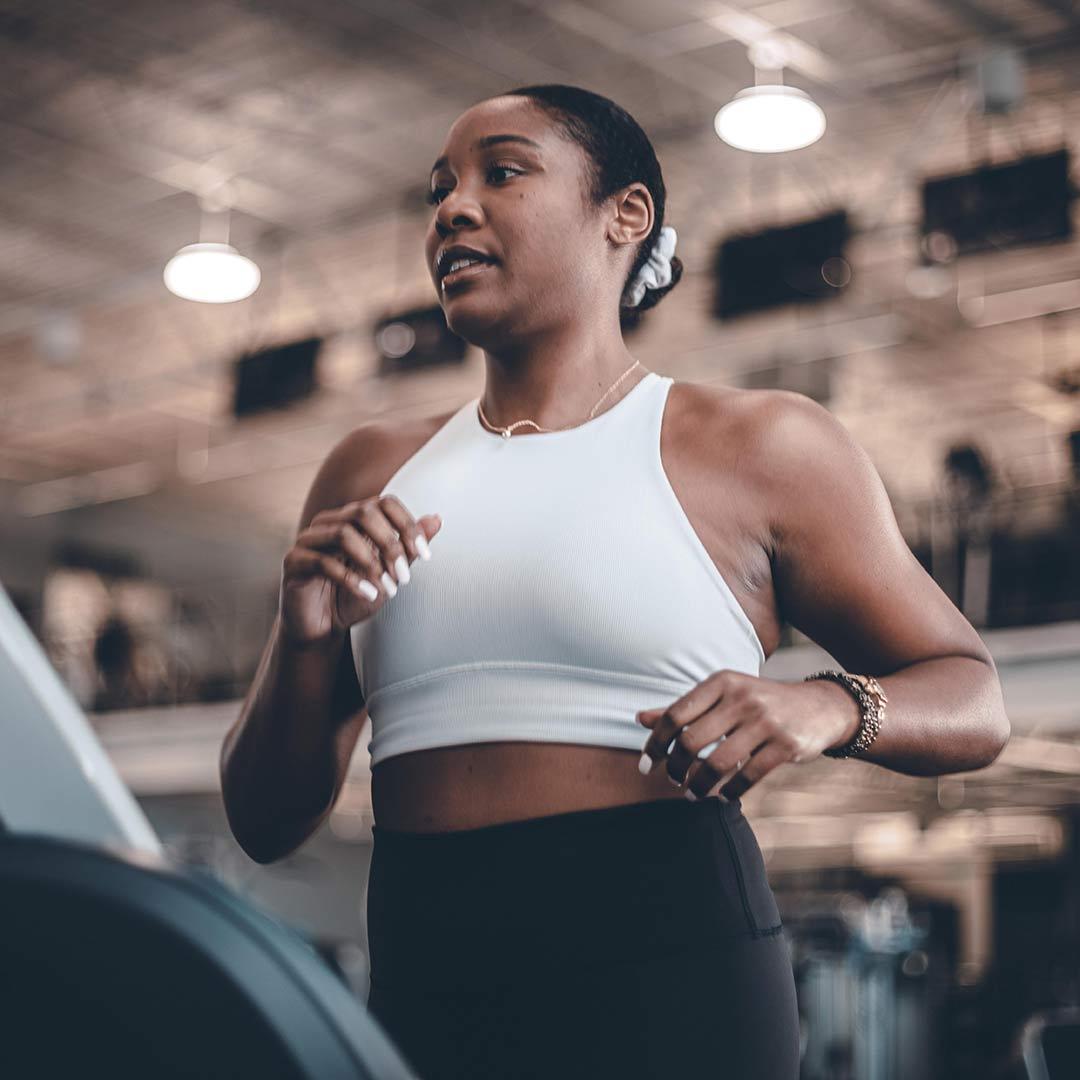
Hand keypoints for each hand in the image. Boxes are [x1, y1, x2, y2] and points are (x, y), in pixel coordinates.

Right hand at [280, 495, 441, 646]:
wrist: (324, 627)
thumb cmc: (356, 596)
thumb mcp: (390, 572)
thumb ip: (408, 547)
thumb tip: (436, 519)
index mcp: (353, 519)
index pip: (384, 503)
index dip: (407, 525)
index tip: (424, 555)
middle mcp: (330, 522)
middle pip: (364, 512)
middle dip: (391, 544)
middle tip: (404, 575)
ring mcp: (309, 539)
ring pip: (343, 533)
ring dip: (372, 563)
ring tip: (387, 588)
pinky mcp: (294, 561)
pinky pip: (323, 562)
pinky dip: (351, 579)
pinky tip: (368, 594)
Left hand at [635, 670, 851, 800]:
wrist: (819, 706)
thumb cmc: (758, 703)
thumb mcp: (723, 695)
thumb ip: (683, 708)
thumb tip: (640, 718)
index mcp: (721, 681)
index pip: (675, 714)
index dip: (655, 743)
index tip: (646, 764)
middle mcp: (742, 697)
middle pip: (692, 740)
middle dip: (676, 767)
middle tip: (673, 780)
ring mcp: (766, 721)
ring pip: (718, 762)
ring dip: (699, 785)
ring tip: (693, 794)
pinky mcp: (786, 745)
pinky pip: (748, 776)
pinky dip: (730, 791)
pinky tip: (723, 797)